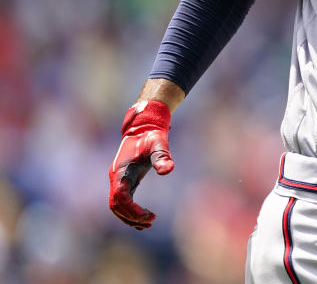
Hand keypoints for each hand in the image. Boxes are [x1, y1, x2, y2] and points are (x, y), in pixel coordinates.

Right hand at [107, 101, 173, 228]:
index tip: (149, 216)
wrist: (144, 126)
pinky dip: (130, 212)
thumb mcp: (158, 144)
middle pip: (116, 205)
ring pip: (116, 206)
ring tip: (149, 224)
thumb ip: (162, 157)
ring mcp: (118, 179)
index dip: (132, 210)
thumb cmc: (151, 135)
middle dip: (131, 216)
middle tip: (151, 221)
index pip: (120, 198)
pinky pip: (122, 201)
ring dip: (129, 217)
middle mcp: (116, 177)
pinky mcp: (125, 180)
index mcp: (121, 171)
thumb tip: (168, 170)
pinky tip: (143, 219)